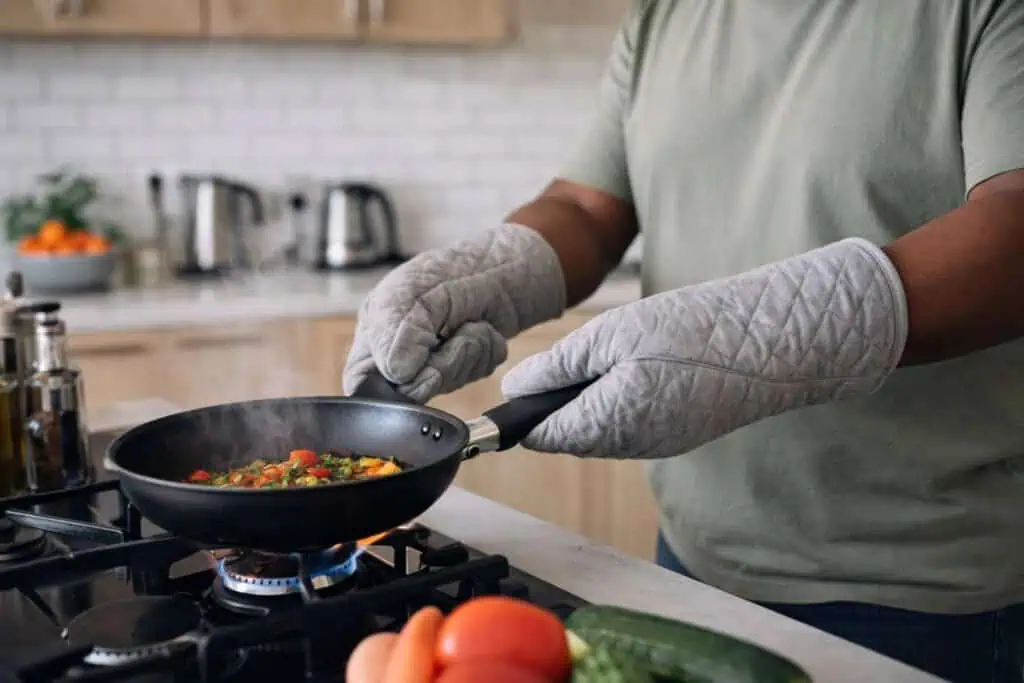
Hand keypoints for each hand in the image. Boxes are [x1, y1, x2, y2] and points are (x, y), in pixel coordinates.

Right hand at [343, 224, 565, 402]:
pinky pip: (471, 375)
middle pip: (404, 390)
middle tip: (454, 330)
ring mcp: (434, 359)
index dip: (383, 384)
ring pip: (443, 384)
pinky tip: (485, 329)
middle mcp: (401, 346)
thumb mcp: (422, 288)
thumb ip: (403, 330)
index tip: (412, 366)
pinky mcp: (464, 365)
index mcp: (377, 323)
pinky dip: (485, 352)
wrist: (519, 262)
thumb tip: (396, 372)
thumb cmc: (463, 264)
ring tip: (472, 322)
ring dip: (466, 353)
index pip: (359, 380)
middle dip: (438, 362)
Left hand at [500, 238, 907, 458]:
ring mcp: (657, 446)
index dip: (521, 413)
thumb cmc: (692, 329)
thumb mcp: (611, 334)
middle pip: (569, 433)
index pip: (541, 434)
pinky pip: (630, 426)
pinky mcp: (677, 436)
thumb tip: (513, 390)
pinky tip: (641, 368)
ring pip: (599, 429)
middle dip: (558, 401)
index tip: (516, 388)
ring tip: (616, 354)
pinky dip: (620, 400)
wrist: (772, 341)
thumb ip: (557, 367)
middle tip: (578, 354)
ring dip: (591, 398)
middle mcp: (631, 447)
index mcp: (609, 423)